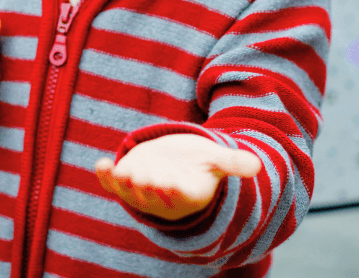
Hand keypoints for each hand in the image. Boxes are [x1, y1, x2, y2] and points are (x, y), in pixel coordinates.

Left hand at [95, 134, 260, 221]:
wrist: (172, 162)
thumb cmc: (197, 162)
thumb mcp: (216, 160)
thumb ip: (233, 163)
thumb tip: (258, 165)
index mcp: (187, 194)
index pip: (180, 195)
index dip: (175, 190)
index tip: (174, 183)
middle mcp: (162, 197)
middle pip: (153, 193)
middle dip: (149, 184)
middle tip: (147, 174)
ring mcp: (140, 189)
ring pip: (131, 190)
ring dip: (126, 182)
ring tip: (124, 172)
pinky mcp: (123, 178)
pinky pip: (111, 182)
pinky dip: (104, 175)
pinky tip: (101, 164)